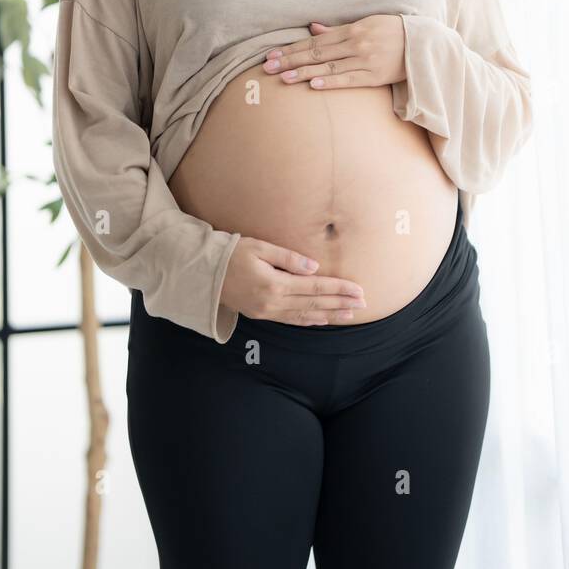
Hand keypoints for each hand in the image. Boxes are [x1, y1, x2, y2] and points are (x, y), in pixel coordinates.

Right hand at [220, 235, 366, 324]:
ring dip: (329, 315)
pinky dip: (309, 321)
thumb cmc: (232, 253)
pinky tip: (322, 320)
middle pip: (315, 304)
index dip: (339, 289)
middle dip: (340, 304)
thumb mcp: (260, 248)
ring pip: (305, 316)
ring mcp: (267, 312)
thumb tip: (315, 268)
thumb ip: (289, 258)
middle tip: (363, 304)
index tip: (358, 290)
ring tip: (350, 315)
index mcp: (275, 284)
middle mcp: (273, 303)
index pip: (315, 287)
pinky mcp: (262, 315)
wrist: (205, 273)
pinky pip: (291, 320)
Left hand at [261, 15, 406, 89]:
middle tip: (268, 67)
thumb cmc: (393, 32)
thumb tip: (313, 28)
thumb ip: (338, 29)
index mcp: (353, 29)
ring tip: (283, 78)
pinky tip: (314, 84)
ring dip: (304, 72)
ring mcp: (366, 60)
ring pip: (329, 67)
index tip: (273, 54)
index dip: (293, 48)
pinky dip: (332, 81)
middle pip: (317, 53)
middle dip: (291, 60)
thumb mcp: (367, 24)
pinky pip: (349, 80)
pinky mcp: (375, 76)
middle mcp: (357, 43)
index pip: (316, 41)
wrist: (424, 44)